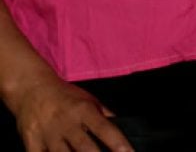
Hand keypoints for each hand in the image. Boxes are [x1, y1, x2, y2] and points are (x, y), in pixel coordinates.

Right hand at [10, 75, 131, 151]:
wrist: (32, 89)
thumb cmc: (65, 95)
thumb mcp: (88, 99)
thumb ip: (104, 114)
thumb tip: (123, 126)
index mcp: (84, 110)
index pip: (104, 128)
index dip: (118, 142)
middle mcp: (66, 123)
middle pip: (84, 147)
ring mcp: (47, 134)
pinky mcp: (32, 142)